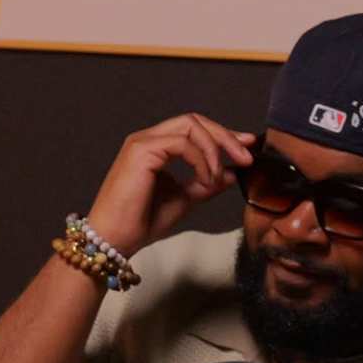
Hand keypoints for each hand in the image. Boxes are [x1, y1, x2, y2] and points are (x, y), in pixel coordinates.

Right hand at [87, 113, 257, 257]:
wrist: (115, 240)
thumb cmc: (140, 223)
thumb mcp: (183, 200)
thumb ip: (205, 184)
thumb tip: (231, 173)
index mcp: (154, 148)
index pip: (193, 129)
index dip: (223, 135)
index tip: (247, 148)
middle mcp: (146, 139)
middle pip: (194, 121)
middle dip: (225, 136)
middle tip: (246, 157)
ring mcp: (142, 142)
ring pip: (190, 126)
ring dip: (215, 148)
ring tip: (221, 175)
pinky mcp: (141, 151)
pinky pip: (182, 143)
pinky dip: (201, 159)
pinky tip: (206, 179)